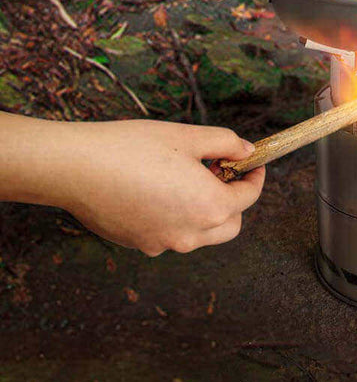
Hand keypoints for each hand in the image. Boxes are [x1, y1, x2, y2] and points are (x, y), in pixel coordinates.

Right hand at [57, 120, 264, 255]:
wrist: (76, 167)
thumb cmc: (133, 147)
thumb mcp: (188, 136)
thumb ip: (226, 143)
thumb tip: (246, 151)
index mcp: (209, 206)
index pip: (248, 198)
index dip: (254, 177)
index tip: (251, 163)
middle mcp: (190, 234)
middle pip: (230, 225)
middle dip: (233, 200)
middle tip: (218, 171)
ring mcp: (163, 244)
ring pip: (201, 234)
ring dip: (205, 211)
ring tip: (187, 178)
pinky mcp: (139, 244)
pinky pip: (171, 235)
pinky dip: (177, 218)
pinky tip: (158, 190)